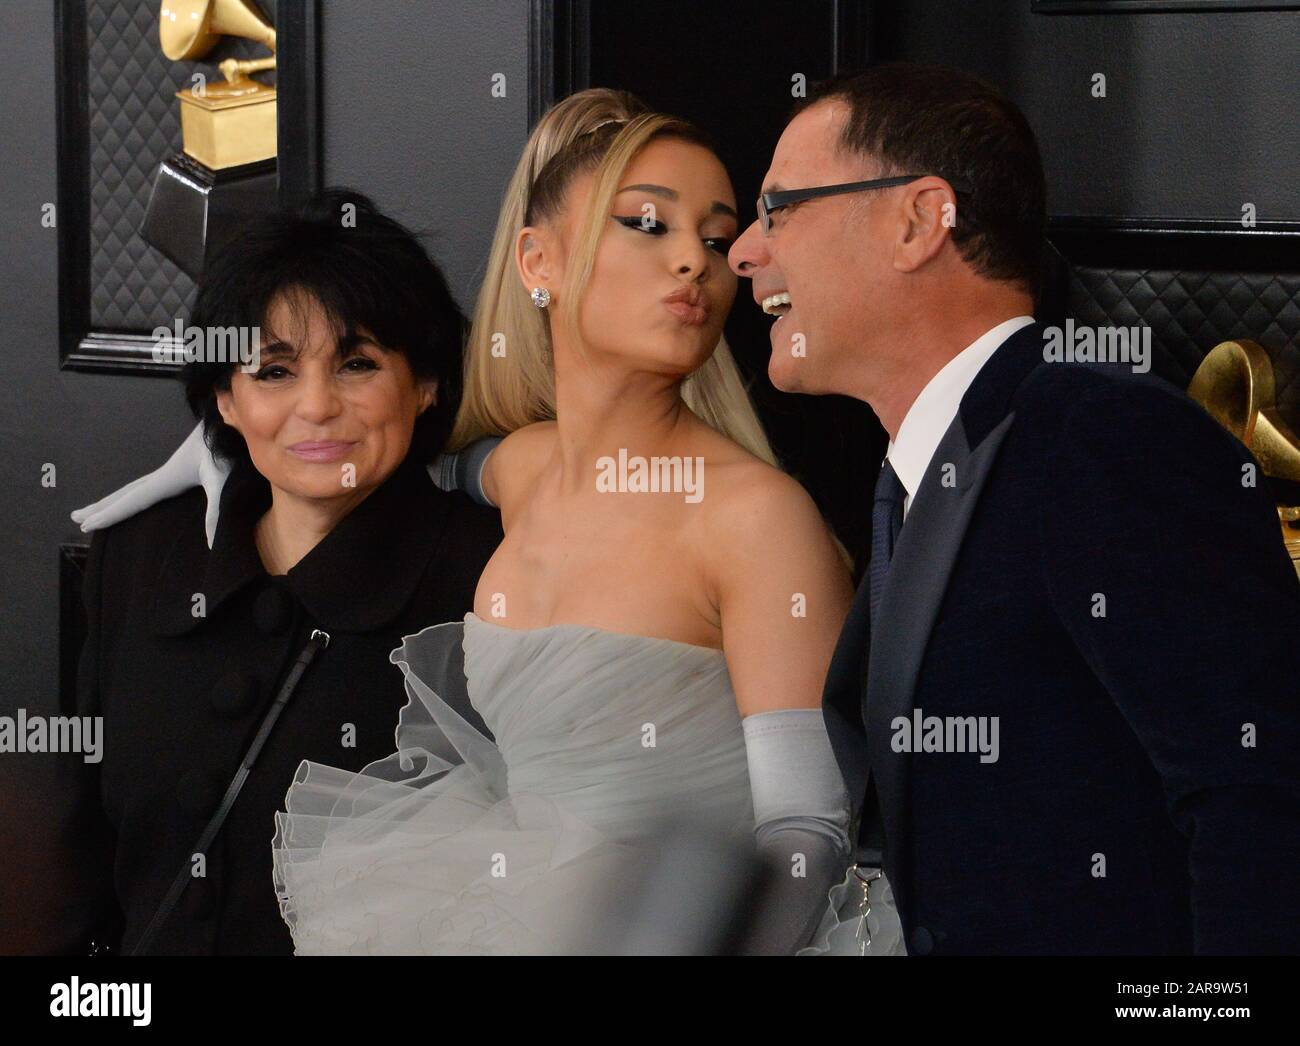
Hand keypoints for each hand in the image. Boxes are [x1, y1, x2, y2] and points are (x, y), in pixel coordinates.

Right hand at [71, 421, 231, 547]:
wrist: (235, 419)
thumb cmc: (229, 448)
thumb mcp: (221, 480)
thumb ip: (215, 511)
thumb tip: (211, 544)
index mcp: (166, 479)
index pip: (131, 500)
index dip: (109, 514)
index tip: (84, 526)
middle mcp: (164, 474)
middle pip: (125, 493)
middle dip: (102, 506)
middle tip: (75, 518)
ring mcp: (172, 470)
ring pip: (135, 487)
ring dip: (115, 498)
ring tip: (98, 508)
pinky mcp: (184, 468)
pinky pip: (150, 485)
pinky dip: (135, 493)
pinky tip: (140, 495)